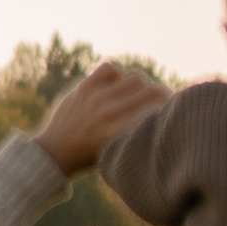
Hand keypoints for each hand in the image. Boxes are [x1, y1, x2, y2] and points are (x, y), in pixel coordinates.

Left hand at [36, 59, 166, 178]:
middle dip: (160, 95)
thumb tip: (165, 108)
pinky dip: (118, 74)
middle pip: (151, 90)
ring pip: (135, 77)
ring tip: (139, 94)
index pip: (157, 108)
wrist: (56, 153)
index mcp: (121, 133)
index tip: (170, 111)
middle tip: (159, 101)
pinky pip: (111, 68)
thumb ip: (139, 130)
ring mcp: (96, 98)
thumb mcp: (120, 150)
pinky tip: (117, 86)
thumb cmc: (95, 156)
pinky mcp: (84, 88)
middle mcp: (110, 114)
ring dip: (142, 84)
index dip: (169, 107)